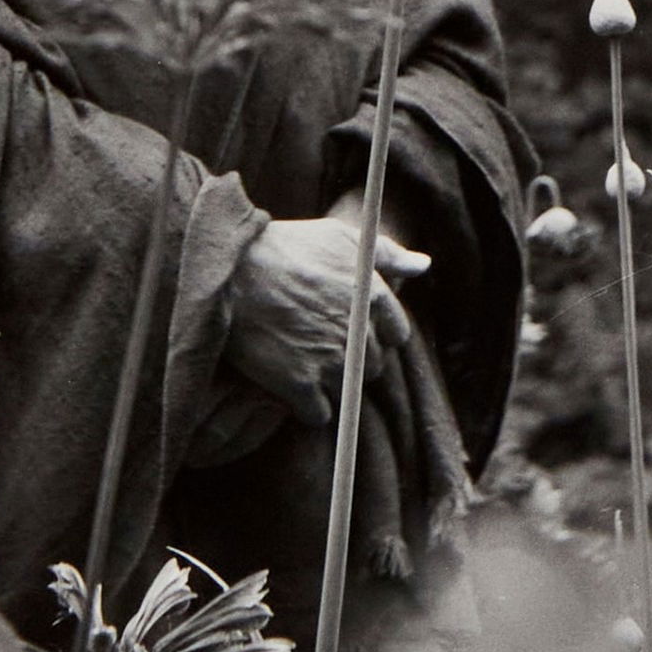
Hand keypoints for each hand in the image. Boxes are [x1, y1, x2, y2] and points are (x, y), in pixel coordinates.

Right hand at [224, 215, 429, 427]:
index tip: (348, 326)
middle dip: (351, 358)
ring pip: (348, 391)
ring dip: (329, 382)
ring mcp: (330, 361)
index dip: (372, 331)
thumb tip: (424, 265)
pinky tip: (289, 381)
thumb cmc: (284, 248)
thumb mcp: (339, 237)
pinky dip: (307, 405)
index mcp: (373, 295)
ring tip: (300, 356)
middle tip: (317, 339)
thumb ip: (386, 253)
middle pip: (373, 366)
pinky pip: (320, 415)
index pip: (396, 333)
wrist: (227, 271)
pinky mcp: (300, 385)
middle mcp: (358, 332)